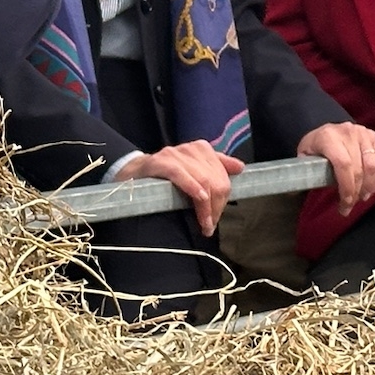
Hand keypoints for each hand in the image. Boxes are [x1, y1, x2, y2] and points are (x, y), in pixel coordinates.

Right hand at [115, 141, 244, 236]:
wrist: (133, 172)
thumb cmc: (166, 176)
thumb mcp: (193, 170)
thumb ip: (217, 167)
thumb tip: (240, 168)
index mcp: (202, 149)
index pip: (222, 176)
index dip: (222, 199)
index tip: (216, 219)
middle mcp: (191, 149)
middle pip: (215, 179)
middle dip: (216, 206)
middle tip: (209, 225)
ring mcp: (175, 154)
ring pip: (202, 179)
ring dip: (206, 206)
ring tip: (204, 224)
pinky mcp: (160, 162)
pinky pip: (181, 174)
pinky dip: (192, 188)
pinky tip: (199, 200)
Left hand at [296, 121, 374, 214]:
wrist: (326, 129)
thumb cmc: (314, 146)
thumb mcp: (304, 156)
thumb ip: (302, 173)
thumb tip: (291, 193)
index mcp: (327, 137)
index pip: (343, 164)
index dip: (347, 187)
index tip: (345, 204)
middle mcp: (347, 132)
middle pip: (358, 168)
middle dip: (356, 192)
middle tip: (350, 206)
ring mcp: (362, 132)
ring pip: (373, 165)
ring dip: (370, 185)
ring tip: (362, 197)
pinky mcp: (372, 135)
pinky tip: (370, 186)